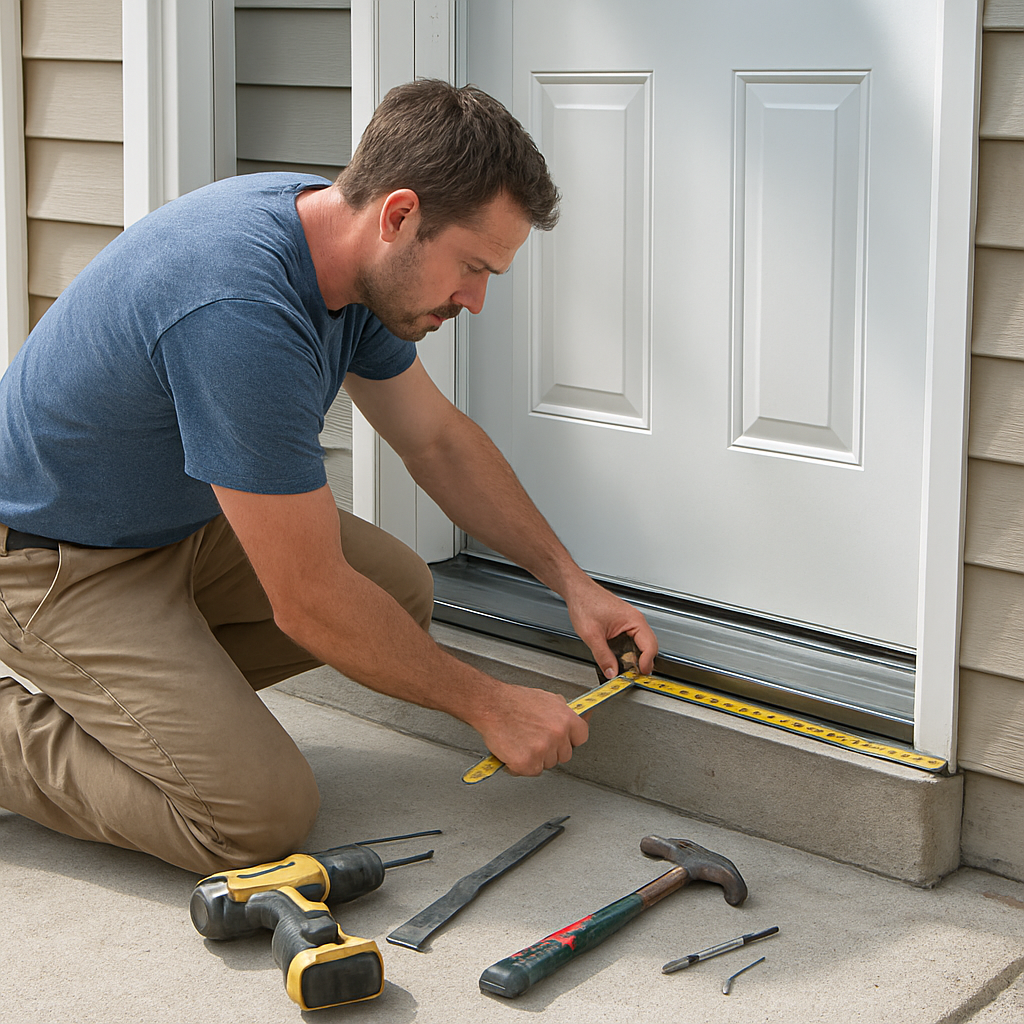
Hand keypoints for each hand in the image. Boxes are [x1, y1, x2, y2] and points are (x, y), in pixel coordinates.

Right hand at [472, 683, 588, 775]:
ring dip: (536, 759)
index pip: (581, 737)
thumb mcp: (546, 699)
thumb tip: (573, 718)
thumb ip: (562, 711)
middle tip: (535, 740)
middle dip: (551, 750)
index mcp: (565, 718)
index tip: (564, 740)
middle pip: (564, 755)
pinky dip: (520, 766)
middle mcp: (557, 735)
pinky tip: (514, 752)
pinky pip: (530, 772)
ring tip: (522, 742)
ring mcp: (543, 750)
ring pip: (547, 765)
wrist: (490, 705)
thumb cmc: (513, 701)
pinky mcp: (527, 763)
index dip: (571, 739)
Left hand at [563, 576, 658, 678]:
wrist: (577, 590)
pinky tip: (620, 658)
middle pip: (649, 646)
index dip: (646, 663)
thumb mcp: (591, 634)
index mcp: (634, 620)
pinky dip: (629, 651)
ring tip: (627, 669)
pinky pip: (632, 641)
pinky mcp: (624, 624)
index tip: (640, 674)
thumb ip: (603, 656)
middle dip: (643, 662)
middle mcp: (635, 620)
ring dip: (636, 657)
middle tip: (633, 676)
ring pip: (641, 644)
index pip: (650, 646)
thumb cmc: (584, 602)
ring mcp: (630, 622)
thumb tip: (612, 672)